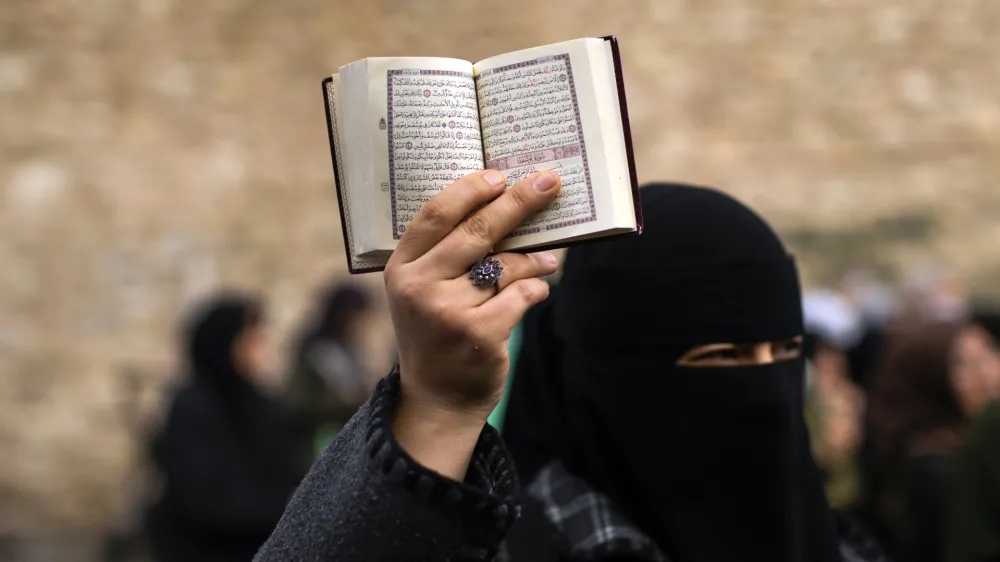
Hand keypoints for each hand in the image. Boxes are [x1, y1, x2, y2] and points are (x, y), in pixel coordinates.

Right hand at [384, 169, 560, 478]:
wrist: (436, 399)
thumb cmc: (436, 334)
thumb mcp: (424, 292)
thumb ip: (447, 255)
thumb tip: (502, 206)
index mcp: (401, 268)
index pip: (435, 214)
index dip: (470, 190)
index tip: (500, 175)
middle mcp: (419, 286)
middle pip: (477, 230)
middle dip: (518, 202)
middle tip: (548, 181)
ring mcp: (447, 311)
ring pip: (505, 264)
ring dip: (534, 258)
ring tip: (548, 259)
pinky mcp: (478, 334)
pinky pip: (522, 295)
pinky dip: (536, 289)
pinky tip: (538, 290)